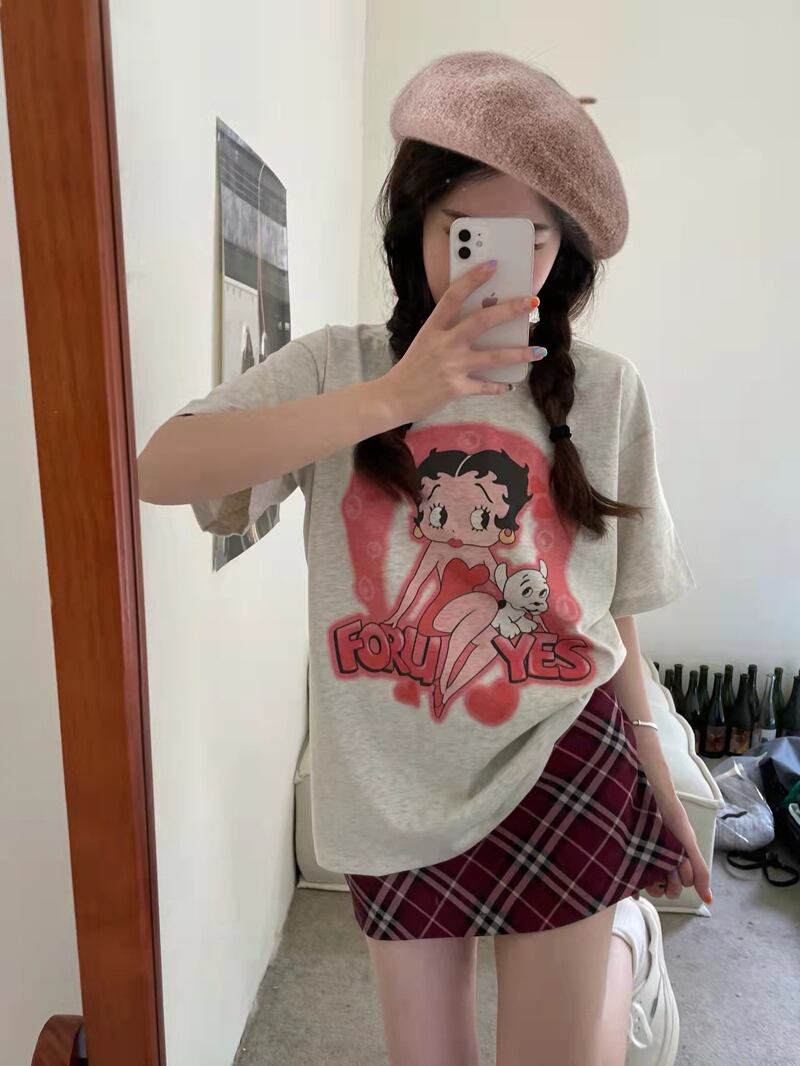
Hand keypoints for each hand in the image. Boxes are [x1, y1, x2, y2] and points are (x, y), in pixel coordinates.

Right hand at [374, 260, 545, 423]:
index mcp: (433, 327)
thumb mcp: (425, 342)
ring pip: (494, 356)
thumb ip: (447, 331)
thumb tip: (481, 323)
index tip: (493, 264)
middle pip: (482, 320)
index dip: (474, 277)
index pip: (454, 295)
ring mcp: (451, 366)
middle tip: (532, 301)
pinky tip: (509, 385)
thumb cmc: (411, 368)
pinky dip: (498, 386)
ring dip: (520, 353)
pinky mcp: (456, 388)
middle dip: (510, 309)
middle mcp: (444, 343)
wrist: (393, 398)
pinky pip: (485, 386)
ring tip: (539, 351)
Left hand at [634, 800, 712, 904]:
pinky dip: (636, 887)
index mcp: (679, 865)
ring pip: (652, 886)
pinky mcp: (635, 857)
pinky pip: (635, 881)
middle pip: (667, 890)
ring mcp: (649, 862)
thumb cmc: (675, 821)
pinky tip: (635, 884)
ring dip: (654, 881)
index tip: (678, 867)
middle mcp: (664, 866)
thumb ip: (701, 872)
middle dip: (669, 883)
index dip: (679, 881)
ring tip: (653, 864)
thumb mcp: (690, 847)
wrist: (656, 801)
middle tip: (667, 867)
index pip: (680, 887)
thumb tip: (709, 900)